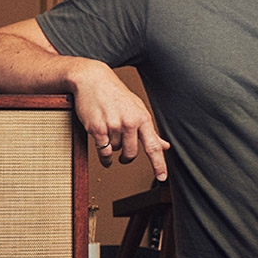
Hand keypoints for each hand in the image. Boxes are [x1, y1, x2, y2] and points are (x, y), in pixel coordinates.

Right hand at [68, 60, 170, 179]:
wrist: (93, 80)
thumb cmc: (117, 95)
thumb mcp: (138, 109)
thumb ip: (150, 130)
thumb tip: (165, 146)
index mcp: (143, 118)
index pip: (153, 146)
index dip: (159, 164)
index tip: (162, 177)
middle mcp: (129, 123)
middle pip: (132, 154)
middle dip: (127, 157)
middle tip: (124, 155)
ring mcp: (113, 126)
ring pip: (116, 151)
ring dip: (113, 148)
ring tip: (110, 133)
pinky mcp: (97, 128)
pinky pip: (103, 152)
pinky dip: (104, 157)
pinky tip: (104, 155)